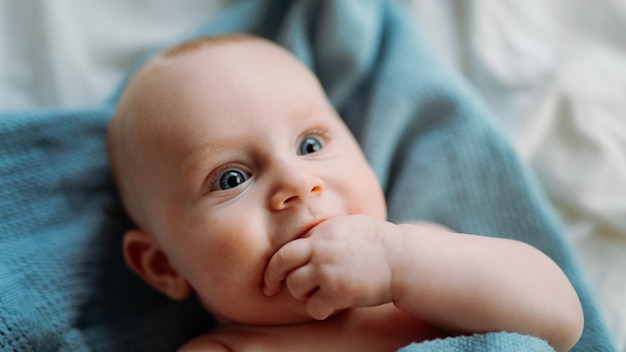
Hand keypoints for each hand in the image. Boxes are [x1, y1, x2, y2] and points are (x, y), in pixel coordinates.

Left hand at [263, 215, 401, 319]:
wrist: (403, 259)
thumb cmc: (381, 244)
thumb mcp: (349, 226)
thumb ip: (326, 233)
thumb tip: (308, 239)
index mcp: (322, 231)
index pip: (288, 247)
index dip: (276, 264)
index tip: (272, 276)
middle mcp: (320, 248)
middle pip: (281, 263)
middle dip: (273, 278)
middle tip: (270, 289)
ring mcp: (327, 269)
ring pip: (295, 287)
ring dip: (304, 295)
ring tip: (321, 294)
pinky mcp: (337, 291)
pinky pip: (314, 307)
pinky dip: (320, 310)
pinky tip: (333, 306)